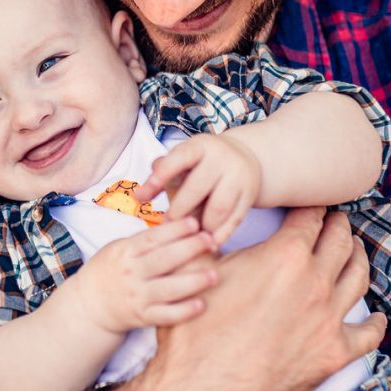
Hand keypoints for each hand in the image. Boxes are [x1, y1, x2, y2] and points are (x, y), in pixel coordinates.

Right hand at [79, 218, 216, 333]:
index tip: (195, 223)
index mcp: (126, 252)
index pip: (153, 238)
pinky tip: (201, 305)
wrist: (89, 306)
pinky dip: (184, 311)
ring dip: (193, 282)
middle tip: (211, 242)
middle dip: (190, 249)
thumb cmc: (110, 271)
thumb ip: (144, 241)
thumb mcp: (119, 249)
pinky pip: (166, 315)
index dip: (175, 230)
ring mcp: (137, 296)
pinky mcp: (143, 317)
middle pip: (164, 259)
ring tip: (214, 275)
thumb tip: (178, 224)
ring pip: (168, 289)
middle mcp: (131, 273)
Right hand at [100, 208, 383, 390]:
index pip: (309, 218)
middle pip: (339, 241)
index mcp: (285, 255)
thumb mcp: (195, 271)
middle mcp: (315, 282)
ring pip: (358, 277)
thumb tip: (199, 215)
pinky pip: (368, 333)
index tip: (310, 206)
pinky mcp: (335, 353)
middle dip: (338, 225)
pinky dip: (375, 322)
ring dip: (358, 258)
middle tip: (336, 220)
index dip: (311, 207)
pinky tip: (375, 317)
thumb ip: (204, 237)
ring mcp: (330, 319)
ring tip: (355, 250)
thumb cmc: (195, 333)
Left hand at [137, 133, 261, 244]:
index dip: (160, 177)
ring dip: (200, 226)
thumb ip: (162, 172)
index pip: (179, 158)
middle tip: (165, 225)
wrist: (246, 158)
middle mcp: (222, 158)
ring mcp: (239, 177)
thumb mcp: (183, 159)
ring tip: (186, 236)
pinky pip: (234, 220)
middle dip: (178, 210)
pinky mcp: (249, 196)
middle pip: (197, 188)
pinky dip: (220, 235)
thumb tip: (141, 194)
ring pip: (218, 208)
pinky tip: (208, 244)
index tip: (141, 197)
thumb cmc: (201, 164)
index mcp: (200, 146)